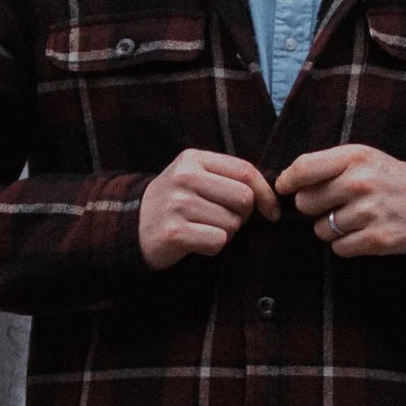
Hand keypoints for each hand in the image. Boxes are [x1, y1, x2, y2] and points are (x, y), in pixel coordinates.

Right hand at [138, 149, 279, 269]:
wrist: (133, 226)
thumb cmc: (175, 202)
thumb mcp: (195, 177)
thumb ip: (228, 177)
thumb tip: (272, 195)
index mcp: (193, 159)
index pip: (245, 171)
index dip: (266, 193)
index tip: (272, 211)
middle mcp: (184, 177)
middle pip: (243, 198)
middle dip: (242, 215)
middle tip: (225, 219)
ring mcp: (177, 204)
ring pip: (232, 223)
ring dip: (225, 232)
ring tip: (204, 228)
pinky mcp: (174, 232)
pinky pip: (217, 242)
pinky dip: (213, 246)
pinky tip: (196, 240)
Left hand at [275, 145, 405, 259]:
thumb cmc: (387, 177)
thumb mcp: (361, 158)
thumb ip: (326, 165)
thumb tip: (285, 182)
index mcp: (354, 157)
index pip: (304, 168)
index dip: (287, 180)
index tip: (284, 188)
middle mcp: (360, 183)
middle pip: (305, 202)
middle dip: (313, 207)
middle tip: (334, 204)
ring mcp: (370, 212)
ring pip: (321, 229)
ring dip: (331, 228)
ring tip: (353, 218)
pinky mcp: (377, 238)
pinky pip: (339, 248)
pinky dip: (345, 244)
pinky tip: (362, 232)